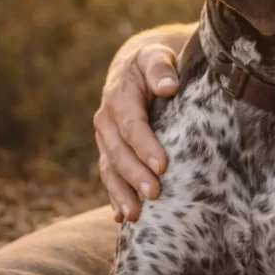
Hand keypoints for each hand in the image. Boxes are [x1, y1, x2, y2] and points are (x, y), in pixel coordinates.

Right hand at [95, 43, 178, 221]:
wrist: (136, 69)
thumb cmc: (154, 63)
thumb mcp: (157, 56)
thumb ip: (161, 68)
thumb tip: (168, 87)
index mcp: (120, 97)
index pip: (132, 125)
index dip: (145, 146)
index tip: (163, 165)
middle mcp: (107, 121)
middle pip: (118, 152)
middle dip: (135, 175)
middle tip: (156, 194)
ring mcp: (105, 139)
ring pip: (109, 169)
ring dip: (121, 193)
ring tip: (135, 215)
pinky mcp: (109, 152)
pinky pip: (109, 177)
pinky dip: (114, 197)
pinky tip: (122, 218)